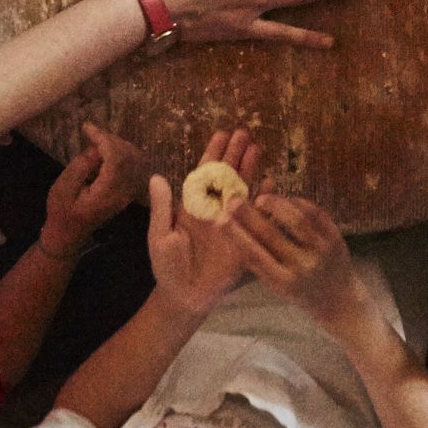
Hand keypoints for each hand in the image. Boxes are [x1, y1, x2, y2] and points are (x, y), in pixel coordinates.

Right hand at [42, 122, 149, 254]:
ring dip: (117, 144)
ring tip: (97, 139)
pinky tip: (107, 149)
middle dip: (110, 139)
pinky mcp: (126, 191)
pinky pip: (132, 166)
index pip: (115, 158)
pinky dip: (122, 153)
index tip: (87, 127)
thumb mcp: (63, 189)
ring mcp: (127, 193)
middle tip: (91, 132)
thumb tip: (96, 149)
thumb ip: (81, 167)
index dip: (104, 139)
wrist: (68, 235)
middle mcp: (123, 192)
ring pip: (132, 159)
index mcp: (108, 192)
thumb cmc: (61, 212)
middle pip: (127, 157)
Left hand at [145, 128, 262, 313]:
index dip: (213, 153)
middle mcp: (214, 208)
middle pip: (227, 175)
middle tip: (245, 132)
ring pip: (243, 189)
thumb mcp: (160, 235)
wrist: (183, 296)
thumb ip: (162, 207)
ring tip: (257, 147)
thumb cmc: (168, 266)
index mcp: (193, 205)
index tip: (221, 134)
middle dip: (235, 153)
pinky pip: (256, 217)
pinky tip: (271, 184)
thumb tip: (157, 176)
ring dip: (250, 169)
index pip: (205, 173)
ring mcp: (231, 222)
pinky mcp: (244, 238)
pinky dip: (263, 200)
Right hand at [226, 193, 376, 335]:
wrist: (340, 301)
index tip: (219, 218)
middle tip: (233, 200)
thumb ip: (258, 262)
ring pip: (296, 219)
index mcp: (283, 283)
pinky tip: (285, 199)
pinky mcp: (336, 238)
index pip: (253, 255)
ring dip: (275, 204)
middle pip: (270, 234)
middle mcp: (303, 267)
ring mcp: (322, 251)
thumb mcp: (276, 286)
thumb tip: (232, 230)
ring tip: (261, 198)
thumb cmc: (300, 292)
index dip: (234, 235)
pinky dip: (298, 203)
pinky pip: (316, 213)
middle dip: (248, 215)